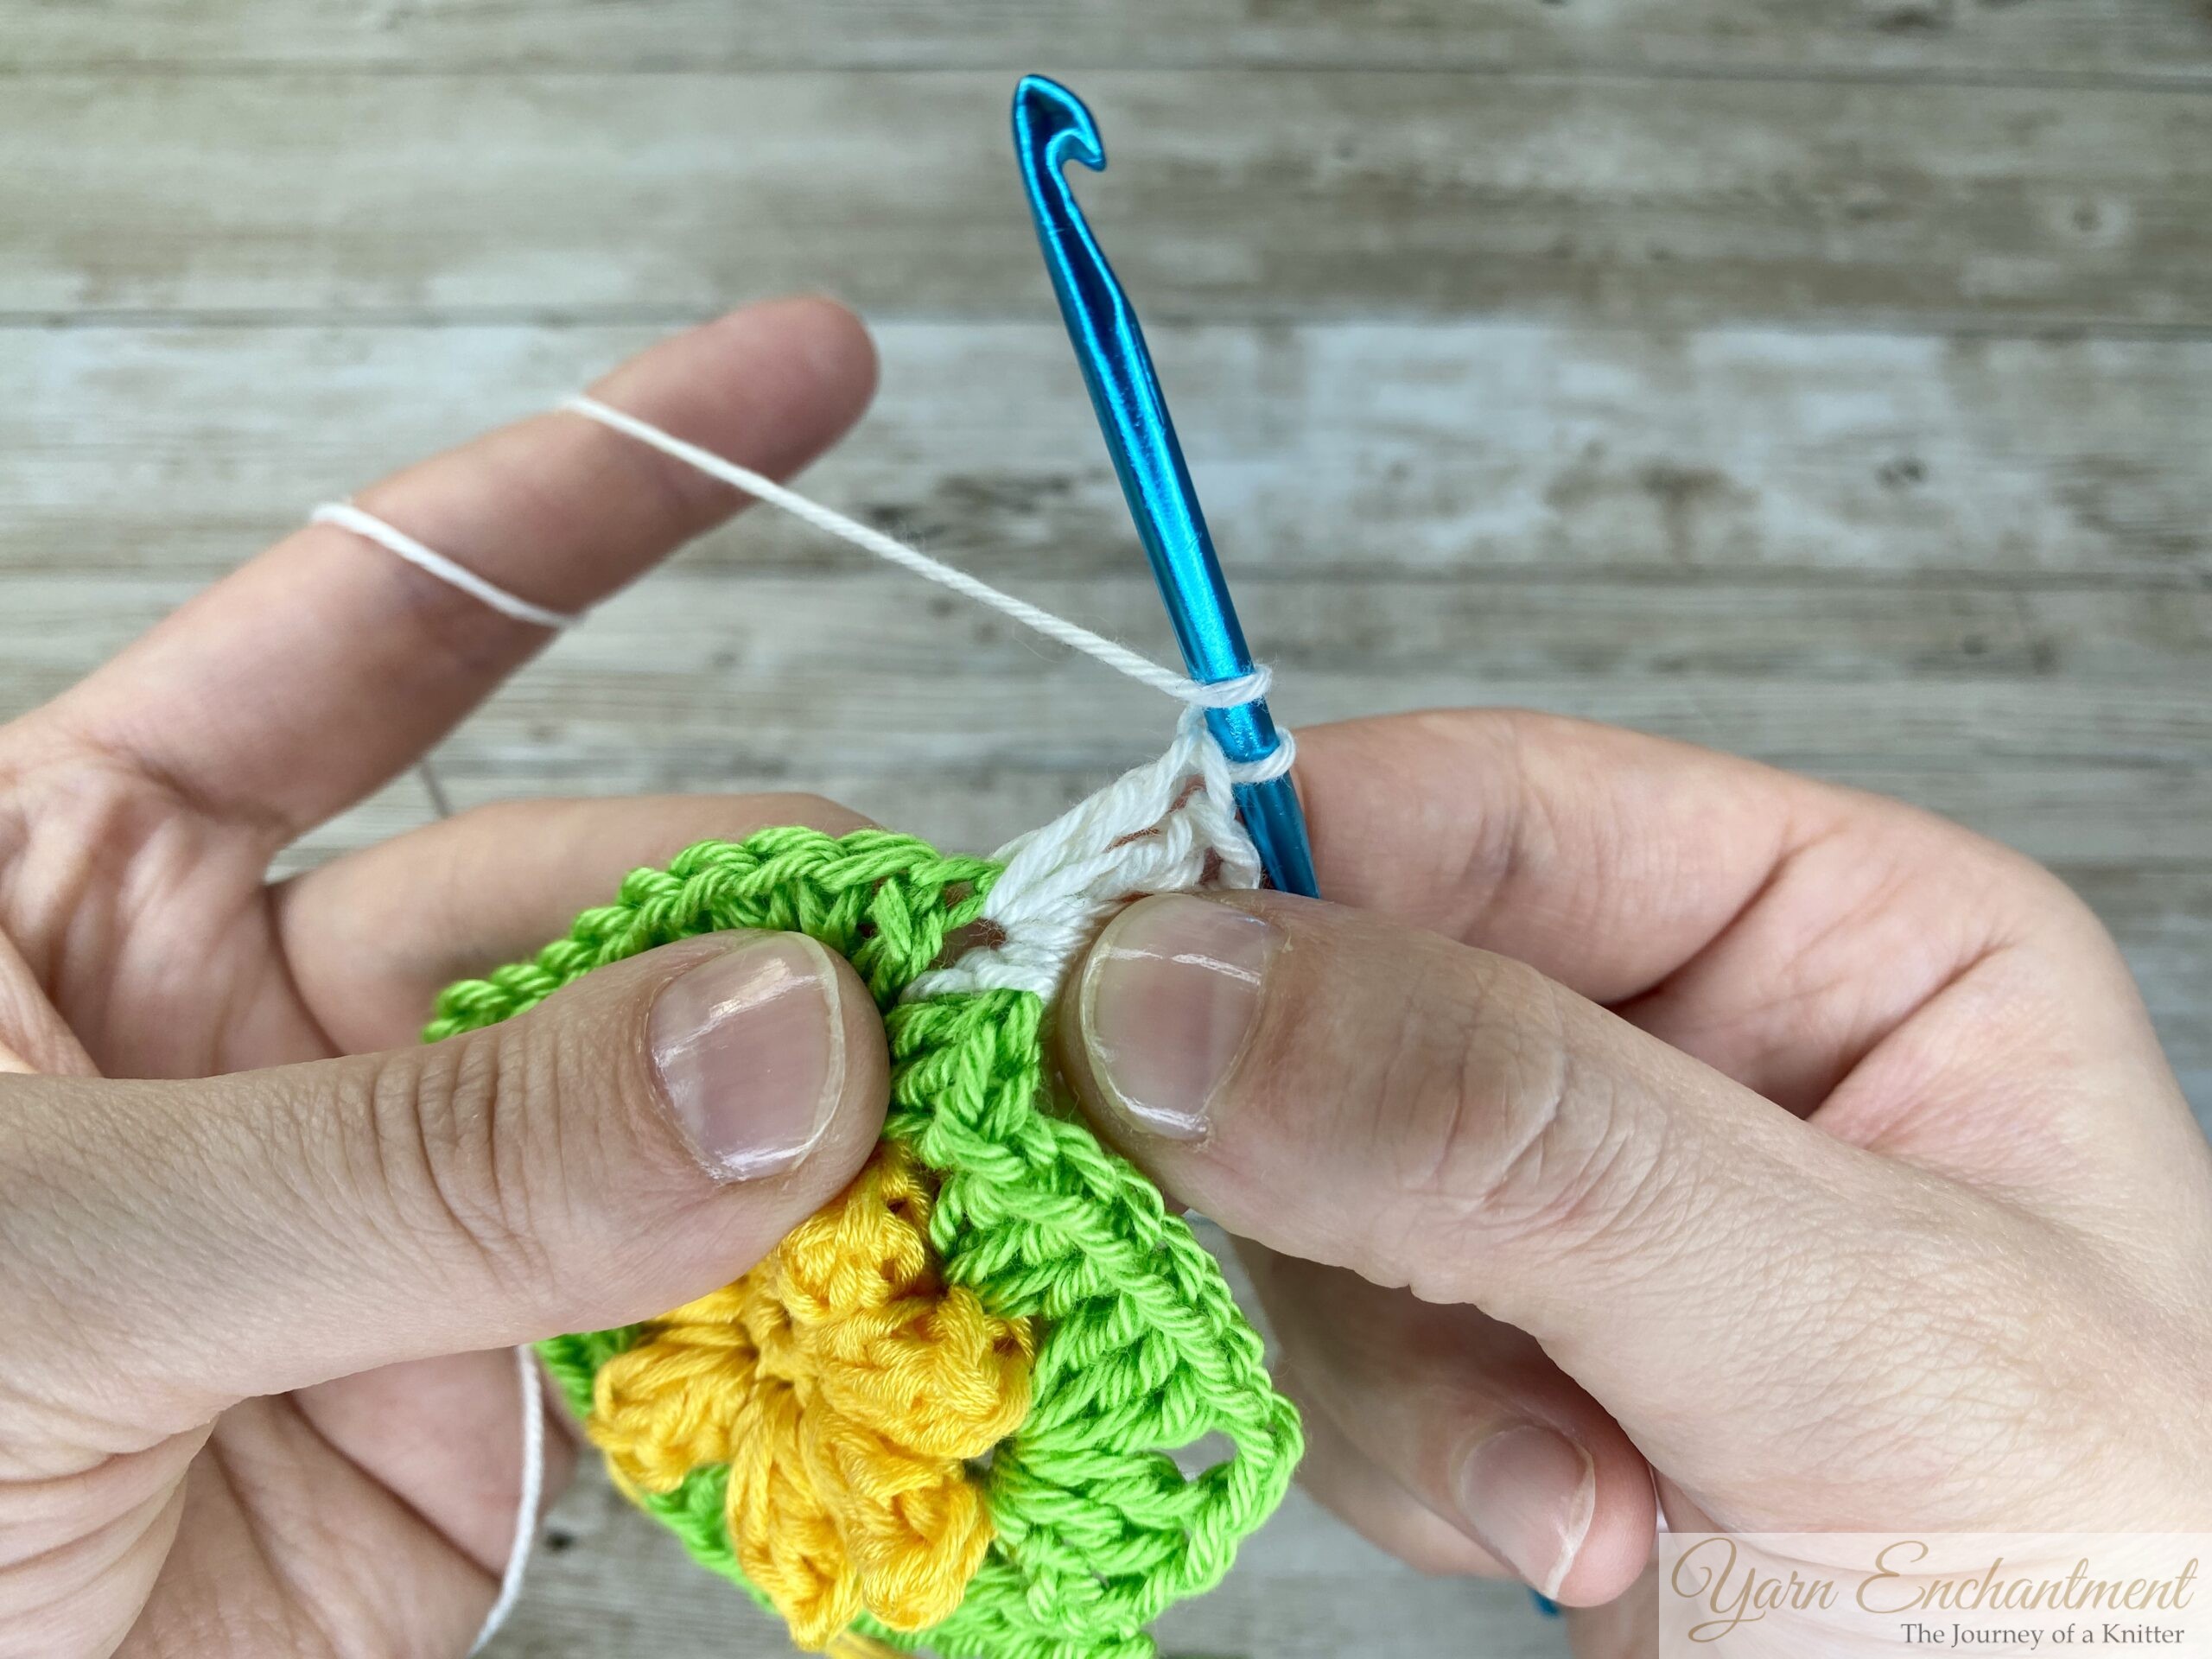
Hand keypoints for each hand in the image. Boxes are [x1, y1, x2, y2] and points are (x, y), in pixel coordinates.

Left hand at [0, 300, 901, 1656]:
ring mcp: (392, 1216)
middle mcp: (260, 1024)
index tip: (807, 378)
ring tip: (977, 1108)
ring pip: (670, 1104)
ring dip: (827, 1108)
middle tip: (949, 951)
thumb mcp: (40, 1265)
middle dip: (775, 902)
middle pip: (584, 887)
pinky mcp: (487, 1409)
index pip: (377, 626)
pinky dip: (819, 1296)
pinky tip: (919, 1266)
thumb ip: (414, 1158)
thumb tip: (782, 1047)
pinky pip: (694, 1313)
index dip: (597, 492)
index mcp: (75, 883)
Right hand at [1052, 711, 2211, 1623]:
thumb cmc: (2101, 1600)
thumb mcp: (1832, 1330)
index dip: (1272, 867)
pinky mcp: (1504, 1363)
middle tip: (1398, 1305)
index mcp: (1836, 933)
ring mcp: (1581, 1212)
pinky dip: (1402, 1459)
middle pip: (1351, 999)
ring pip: (1303, 1187)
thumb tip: (1172, 983)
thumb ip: (1507, 1134)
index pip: (1484, 805)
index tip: (1106, 978)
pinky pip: (1323, 1343)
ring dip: (1393, 1367)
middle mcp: (1692, 1047)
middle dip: (1352, 1191)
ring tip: (1583, 1497)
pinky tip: (1568, 1528)